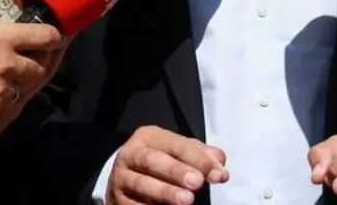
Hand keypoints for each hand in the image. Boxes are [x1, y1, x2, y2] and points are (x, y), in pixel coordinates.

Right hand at [0, 0, 66, 128]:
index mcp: (0, 38)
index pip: (47, 37)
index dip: (54, 36)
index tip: (52, 36)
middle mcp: (7, 66)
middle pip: (41, 65)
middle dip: (37, 61)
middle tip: (26, 57)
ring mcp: (2, 92)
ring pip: (26, 87)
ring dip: (21, 81)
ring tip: (7, 75)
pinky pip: (11, 105)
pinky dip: (6, 99)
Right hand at [105, 126, 227, 204]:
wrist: (125, 178)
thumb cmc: (159, 162)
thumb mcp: (178, 152)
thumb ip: (201, 155)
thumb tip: (220, 165)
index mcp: (148, 137)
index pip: (175, 144)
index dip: (198, 158)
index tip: (216, 174)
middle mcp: (130, 155)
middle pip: (152, 160)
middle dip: (175, 171)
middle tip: (197, 182)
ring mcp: (121, 178)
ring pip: (141, 184)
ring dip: (164, 192)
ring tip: (186, 201)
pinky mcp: (117, 200)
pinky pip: (134, 204)